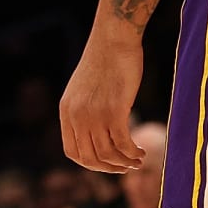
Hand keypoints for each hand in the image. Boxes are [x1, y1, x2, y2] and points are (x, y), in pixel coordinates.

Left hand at [60, 26, 146, 173]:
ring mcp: (94, 114)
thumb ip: (85, 110)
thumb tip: (95, 132)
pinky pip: (123, 144)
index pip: (72, 152)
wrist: (113, 39)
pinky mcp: (114, 110)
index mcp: (66, 111)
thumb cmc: (104, 61)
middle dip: (109, 168)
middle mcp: (77, 116)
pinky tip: (141, 151)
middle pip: (90, 159)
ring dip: (125, 162)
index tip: (107, 163)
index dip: (90, 164)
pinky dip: (133, 152)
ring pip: (108, 155)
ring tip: (138, 159)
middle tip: (125, 167)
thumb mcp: (84, 89)